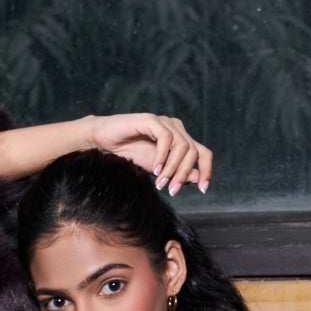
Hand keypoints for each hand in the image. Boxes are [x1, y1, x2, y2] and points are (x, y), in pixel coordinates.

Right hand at [88, 113, 211, 195]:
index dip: (207, 170)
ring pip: (182, 146)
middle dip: (183, 174)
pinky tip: (156, 169)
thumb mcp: (157, 170)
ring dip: (173, 168)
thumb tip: (198, 179)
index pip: (203, 154)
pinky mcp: (151, 120)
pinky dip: (163, 155)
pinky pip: (166, 137)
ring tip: (161, 183)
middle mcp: (176, 129)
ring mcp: (164, 123)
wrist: (102, 144)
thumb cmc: (128, 155)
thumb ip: (176, 173)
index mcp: (180, 141)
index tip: (203, 190)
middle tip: (171, 191)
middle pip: (193, 152)